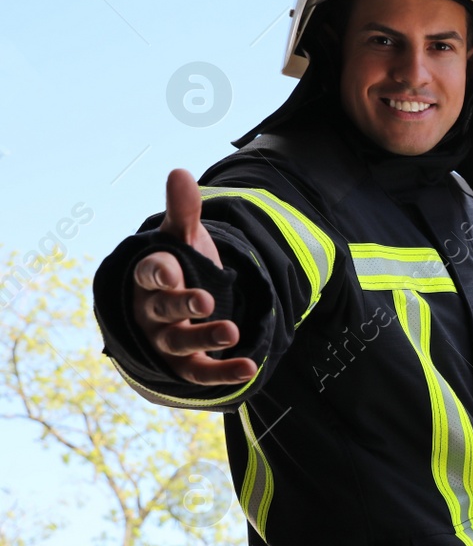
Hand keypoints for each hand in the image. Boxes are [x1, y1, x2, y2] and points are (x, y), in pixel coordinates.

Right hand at [130, 169, 257, 385]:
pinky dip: (223, 373)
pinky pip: (201, 373)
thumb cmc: (177, 268)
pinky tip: (250, 367)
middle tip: (205, 300)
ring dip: (204, 338)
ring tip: (231, 331)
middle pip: (162, 310)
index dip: (160, 273)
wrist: (175, 308)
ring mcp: (167, 341)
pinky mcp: (186, 366)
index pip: (150, 274)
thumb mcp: (182, 239)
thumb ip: (183, 211)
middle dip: (182, 305)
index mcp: (149, 278)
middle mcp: (151, 312)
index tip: (172, 272)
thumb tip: (179, 172)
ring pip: (180, 343)